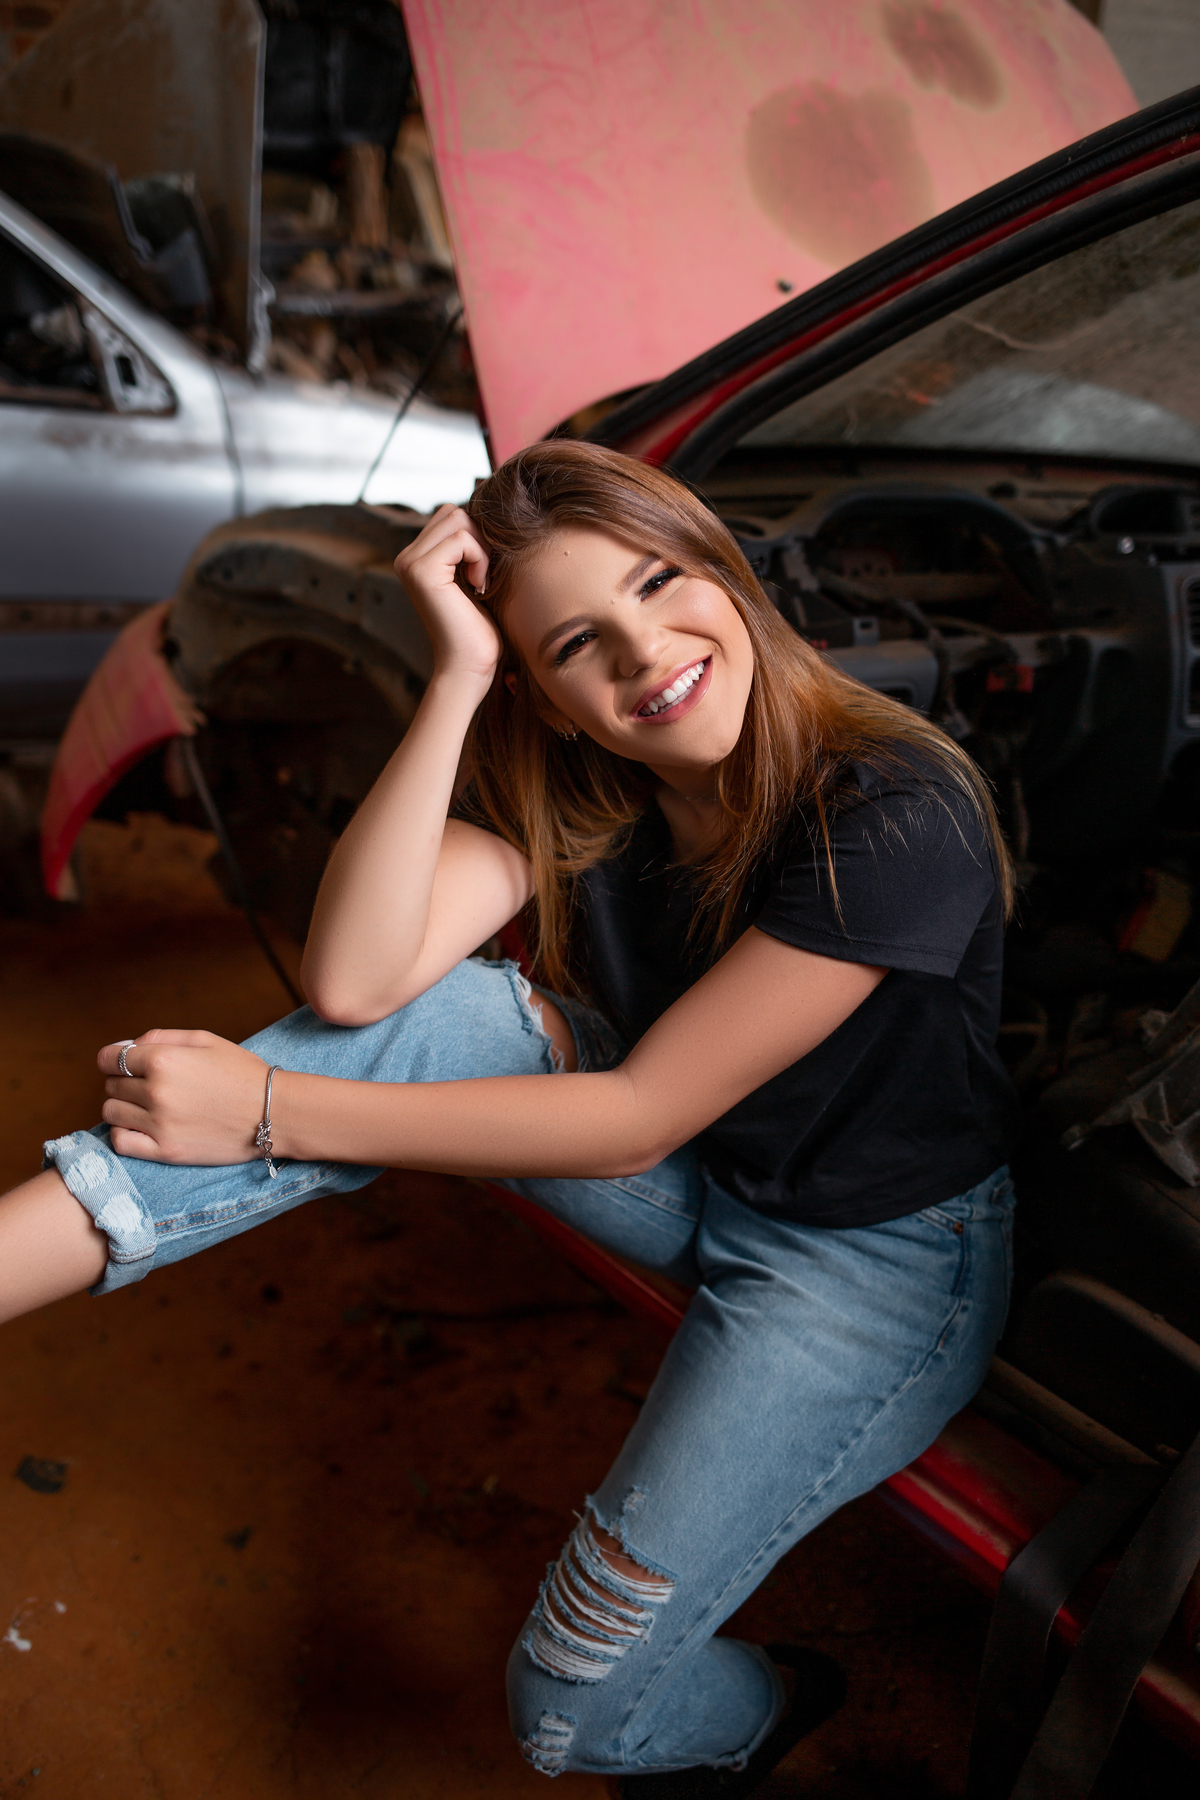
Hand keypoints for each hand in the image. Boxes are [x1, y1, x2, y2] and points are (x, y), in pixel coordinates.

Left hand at [98, 1030, 268, 1163]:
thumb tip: (125, 1047)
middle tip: (148, 1085)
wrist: (274, 1113)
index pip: (109, 1058)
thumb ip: (161, 1036)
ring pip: (111, 1112)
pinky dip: (123, 1133)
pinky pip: (120, 1142)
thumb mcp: (205, 1040)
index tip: (122, 1064)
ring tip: (146, 1106)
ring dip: (123, 1106)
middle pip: (111, 1085)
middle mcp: (156, 1091)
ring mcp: (159, 1124)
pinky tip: (141, 1127)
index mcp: (164, 1059)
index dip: (112, 1059)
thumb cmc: (242, 1072)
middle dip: (123, 1081)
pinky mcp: (166, 1151)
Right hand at [394, 503, 501, 687]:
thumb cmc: (478, 629)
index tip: (483, 572)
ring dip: (480, 548)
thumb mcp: (474, 577)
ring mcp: (410, 563)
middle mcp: (407, 557)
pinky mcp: (422, 571)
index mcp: (416, 558)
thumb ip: (469, 547)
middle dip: (478, 538)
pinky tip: (478, 586)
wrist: (469, 666)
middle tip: (484, 575)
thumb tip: (487, 514)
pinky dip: (479, 559)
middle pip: (453, 512)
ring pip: (458, 519)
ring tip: (480, 581)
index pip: (451, 516)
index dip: (476, 536)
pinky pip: (462, 538)